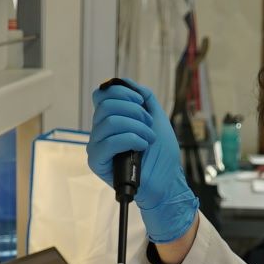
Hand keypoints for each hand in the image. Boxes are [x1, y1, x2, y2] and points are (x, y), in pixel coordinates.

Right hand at [88, 80, 199, 242]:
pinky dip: (131, 139)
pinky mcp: (97, 161)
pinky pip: (109, 142)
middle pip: (105, 105)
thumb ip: (144, 98)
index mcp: (110, 119)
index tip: (141, 103)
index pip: (102, 95)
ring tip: (149, 138)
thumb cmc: (161, 155)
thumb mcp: (157, 118)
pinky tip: (143, 146)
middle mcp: (100, 131)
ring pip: (109, 122)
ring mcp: (97, 146)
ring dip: (136, 127)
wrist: (166, 182)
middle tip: (148, 124)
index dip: (122, 93)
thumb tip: (125, 81)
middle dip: (134, 111)